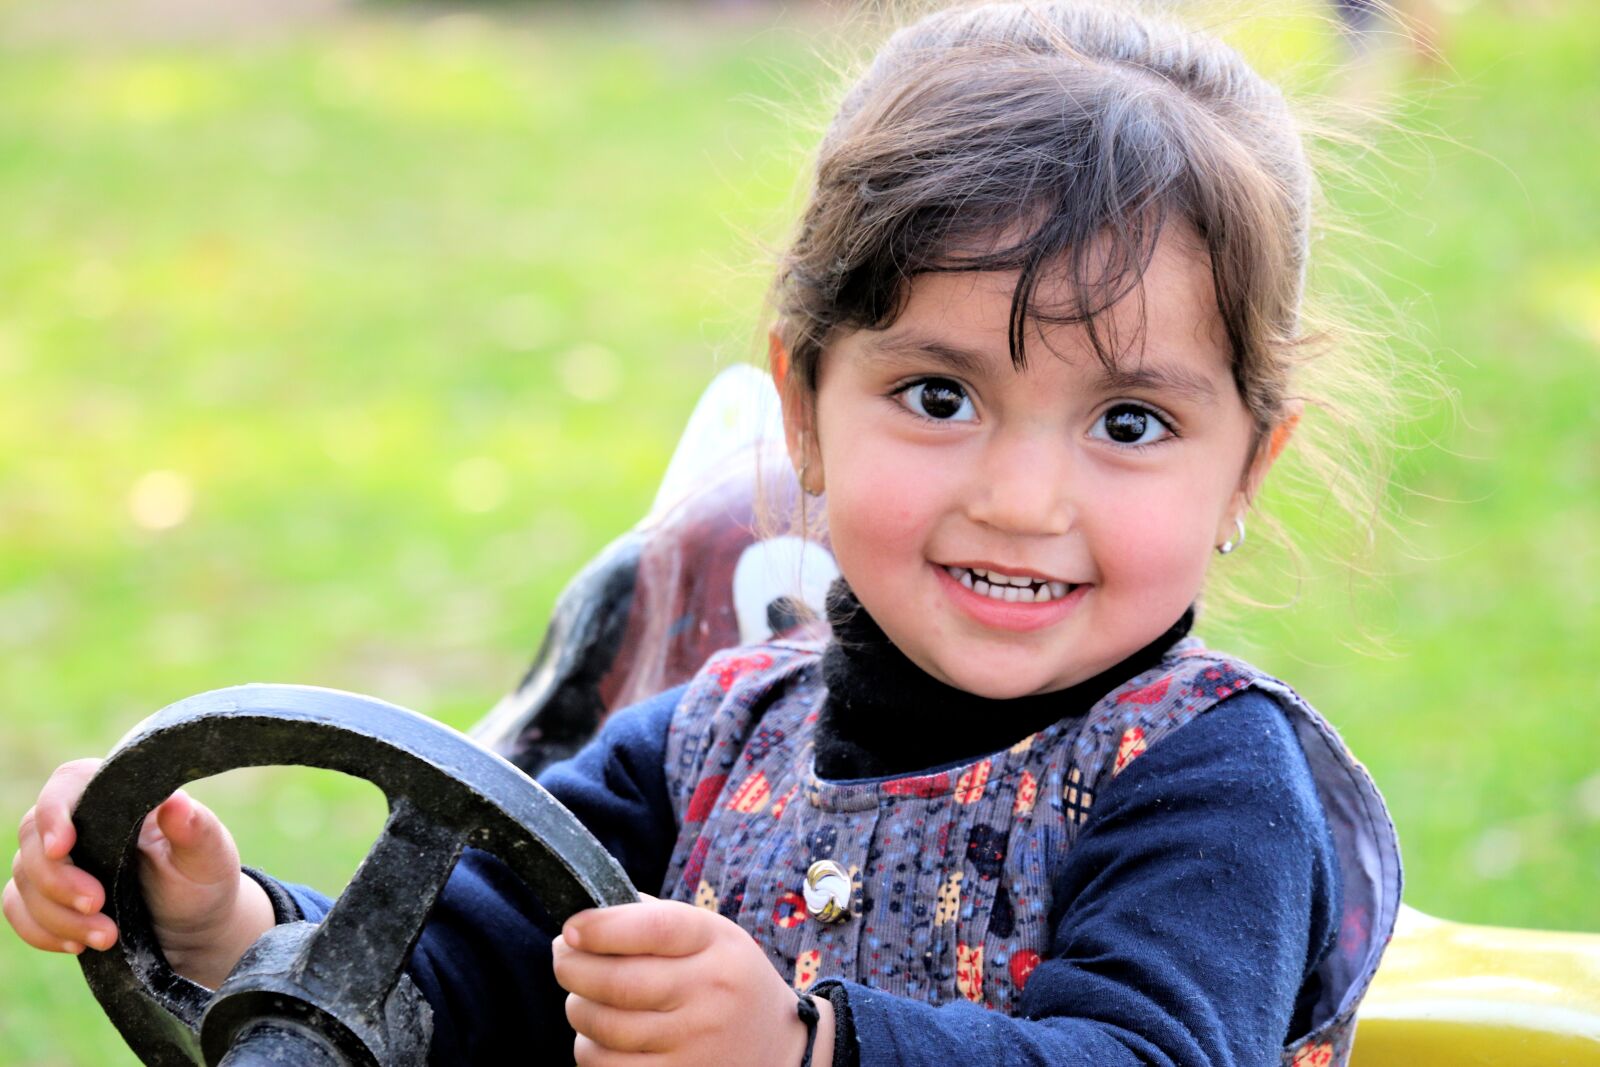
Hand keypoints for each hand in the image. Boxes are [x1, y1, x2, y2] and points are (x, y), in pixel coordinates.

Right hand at [4, 758, 273, 987]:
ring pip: (24, 879)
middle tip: (98, 905)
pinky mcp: (45, 894)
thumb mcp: (209, 855)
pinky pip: (17, 908)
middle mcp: (81, 820)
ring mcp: (58, 858)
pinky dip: (41, 930)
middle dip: (59, 880)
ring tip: (106, 937)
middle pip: (35, 838)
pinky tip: (77, 946)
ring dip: (57, 915)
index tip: (63, 847)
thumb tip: (177, 801)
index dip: (55, 811)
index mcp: (118, 795)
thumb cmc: (202, 879)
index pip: (69, 783)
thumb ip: (195, 828)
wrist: (193, 928)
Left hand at [552, 896, 833, 1066]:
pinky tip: (601, 1037)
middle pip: (617, 982)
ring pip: (603, 1027)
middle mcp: (710, 994)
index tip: (571, 929)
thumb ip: (654, 918)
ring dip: (579, 1010)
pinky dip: (590, 1050)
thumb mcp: (712, 936)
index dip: (602, 928)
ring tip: (585, 999)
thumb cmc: (728, 979)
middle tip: (563, 959)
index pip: (654, 929)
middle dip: (572, 968)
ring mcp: (695, 1044)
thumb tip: (585, 919)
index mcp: (718, 944)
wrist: (779, 1046)